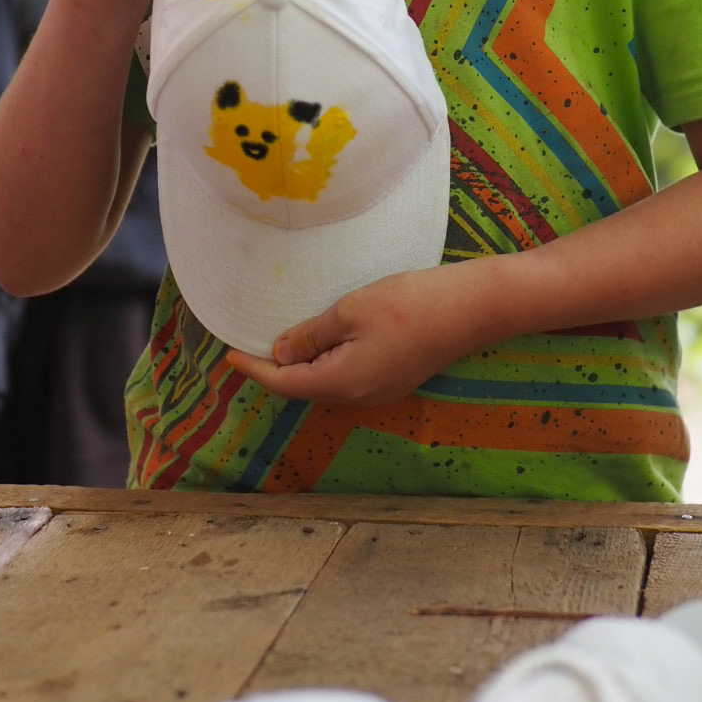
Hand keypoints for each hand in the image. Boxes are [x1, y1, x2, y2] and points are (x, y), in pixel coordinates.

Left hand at [224, 265, 480, 408]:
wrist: (471, 310)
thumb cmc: (410, 304)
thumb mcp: (350, 311)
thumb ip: (312, 335)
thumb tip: (280, 352)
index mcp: (342, 382)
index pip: (284, 383)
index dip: (254, 369)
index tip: (229, 355)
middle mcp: (359, 397)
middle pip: (304, 388)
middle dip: (276, 370)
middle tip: (251, 345)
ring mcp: (380, 392)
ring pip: (327, 385)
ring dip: (302, 367)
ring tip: (283, 341)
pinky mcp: (395, 380)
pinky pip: (348, 378)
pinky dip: (326, 364)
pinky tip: (324, 342)